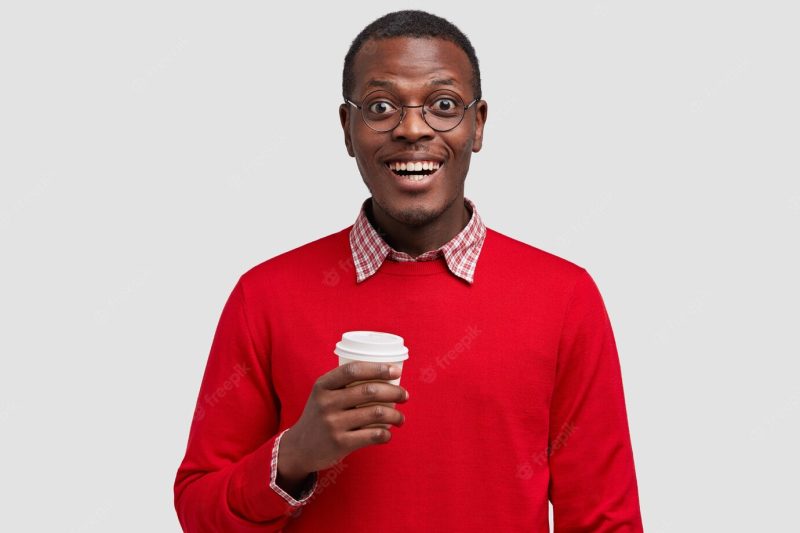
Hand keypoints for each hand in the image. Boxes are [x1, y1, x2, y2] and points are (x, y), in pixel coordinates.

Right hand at [276, 362, 408, 488]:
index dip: (377, 368)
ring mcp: (333, 423)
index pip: (352, 370)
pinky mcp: (340, 443)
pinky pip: (373, 435)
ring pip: (376, 413)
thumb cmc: (320, 416)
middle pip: (369, 391)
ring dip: (395, 415)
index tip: (396, 371)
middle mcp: (326, 403)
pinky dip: (386, 434)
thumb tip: (384, 376)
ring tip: (401, 418)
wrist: (299, 448)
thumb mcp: (322, 395)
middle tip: (405, 395)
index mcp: (322, 386)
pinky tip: (388, 433)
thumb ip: (344, 385)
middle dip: (394, 392)